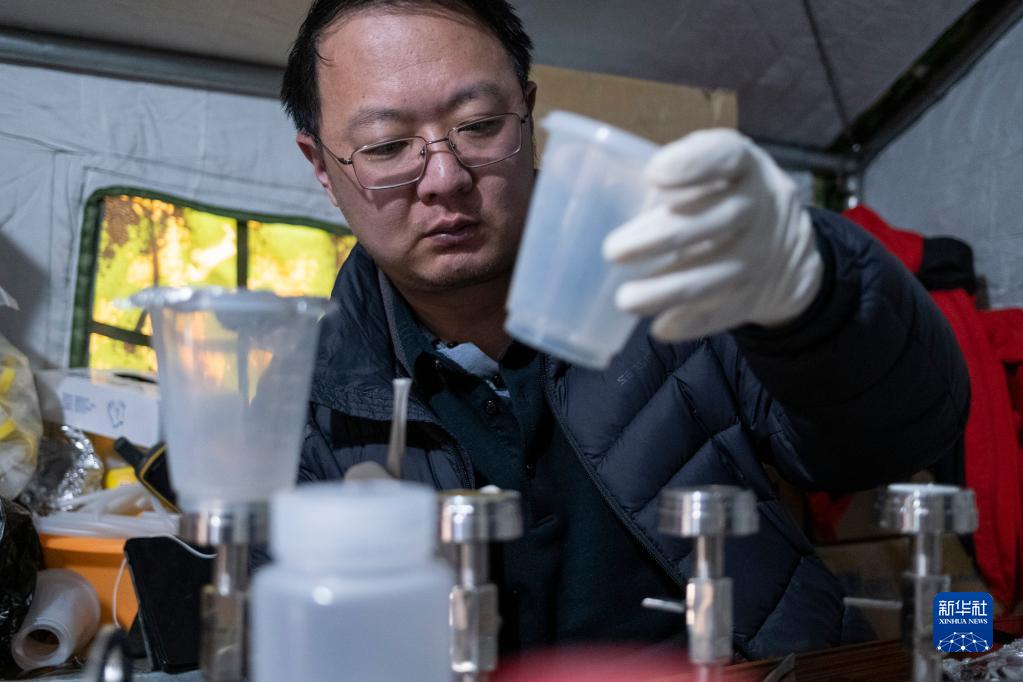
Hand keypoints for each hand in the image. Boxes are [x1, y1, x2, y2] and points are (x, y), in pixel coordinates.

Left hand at [603, 129, 822, 341]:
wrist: (783, 241)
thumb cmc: (720, 194)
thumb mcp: (709, 168)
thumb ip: (670, 174)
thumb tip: (599, 194)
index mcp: (742, 164)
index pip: (726, 156)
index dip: (692, 165)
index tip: (653, 175)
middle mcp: (759, 205)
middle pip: (715, 220)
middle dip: (661, 238)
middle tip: (612, 251)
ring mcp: (761, 252)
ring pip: (718, 273)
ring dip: (669, 289)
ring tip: (625, 299)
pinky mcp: (756, 292)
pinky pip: (726, 309)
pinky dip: (694, 322)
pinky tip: (661, 327)